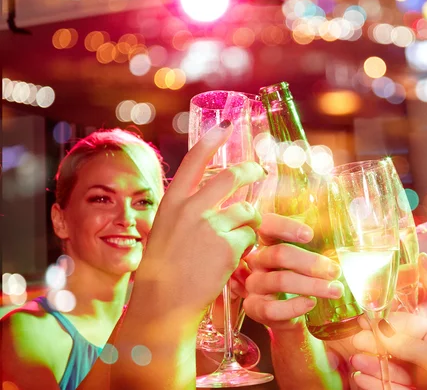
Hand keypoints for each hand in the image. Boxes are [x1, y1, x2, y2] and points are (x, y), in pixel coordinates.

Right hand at [134, 121, 266, 316]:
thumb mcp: (163, 231)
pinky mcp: (228, 246)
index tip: (226, 125)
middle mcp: (190, 209)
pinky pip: (251, 237)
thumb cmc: (162, 271)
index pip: (193, 161)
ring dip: (250, 223)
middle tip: (259, 172)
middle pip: (231, 177)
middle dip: (251, 172)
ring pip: (248, 211)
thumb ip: (182, 212)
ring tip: (239, 239)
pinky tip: (234, 258)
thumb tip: (201, 195)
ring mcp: (210, 226)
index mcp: (171, 203)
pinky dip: (248, 246)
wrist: (164, 304)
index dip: (212, 140)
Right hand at [243, 213, 343, 330]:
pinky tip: (311, 303)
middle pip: (279, 254)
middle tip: (335, 271)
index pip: (268, 225)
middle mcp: (257, 261)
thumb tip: (338, 233)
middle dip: (310, 262)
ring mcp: (253, 285)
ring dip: (311, 285)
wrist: (289, 315)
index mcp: (268, 242)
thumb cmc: (300, 279)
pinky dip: (295, 306)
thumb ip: (316, 246)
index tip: (310, 235)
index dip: (285, 227)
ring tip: (335, 290)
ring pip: (280, 280)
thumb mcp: (306, 260)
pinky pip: (273, 308)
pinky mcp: (255, 308)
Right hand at [350, 253, 426, 389]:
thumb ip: (415, 343)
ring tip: (355, 355)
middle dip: (379, 336)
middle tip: (356, 330)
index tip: (369, 308)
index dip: (393, 311)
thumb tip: (385, 329)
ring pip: (398, 364)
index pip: (418, 316)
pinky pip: (398, 386)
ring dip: (375, 359)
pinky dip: (379, 382)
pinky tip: (364, 377)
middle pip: (405, 340)